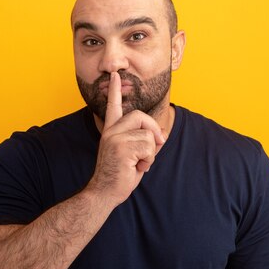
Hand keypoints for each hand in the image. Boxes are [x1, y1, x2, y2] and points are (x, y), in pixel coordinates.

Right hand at [87, 71, 165, 206]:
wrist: (104, 192)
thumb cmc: (119, 175)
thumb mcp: (134, 155)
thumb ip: (145, 142)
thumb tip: (163, 134)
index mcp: (111, 131)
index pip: (113, 106)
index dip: (115, 90)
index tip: (115, 75)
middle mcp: (111, 131)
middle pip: (140, 116)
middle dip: (153, 130)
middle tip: (158, 144)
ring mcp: (115, 138)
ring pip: (147, 135)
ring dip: (150, 153)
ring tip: (139, 164)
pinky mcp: (121, 147)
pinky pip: (148, 147)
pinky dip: (149, 160)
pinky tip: (137, 168)